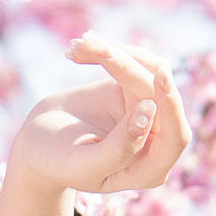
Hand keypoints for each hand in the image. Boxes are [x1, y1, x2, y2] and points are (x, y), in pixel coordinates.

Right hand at [0, 34, 190, 215]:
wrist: (40, 144)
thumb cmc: (59, 162)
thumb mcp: (84, 165)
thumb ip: (118, 150)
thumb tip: (149, 110)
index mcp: (151, 169)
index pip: (176, 137)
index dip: (171, 107)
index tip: (158, 77)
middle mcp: (157, 138)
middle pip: (158, 94)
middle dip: (127, 67)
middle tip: (94, 47)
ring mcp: (148, 109)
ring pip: (147, 69)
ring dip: (114, 53)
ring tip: (78, 46)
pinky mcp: (135, 87)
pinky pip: (132, 59)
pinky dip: (105, 51)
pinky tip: (77, 51)